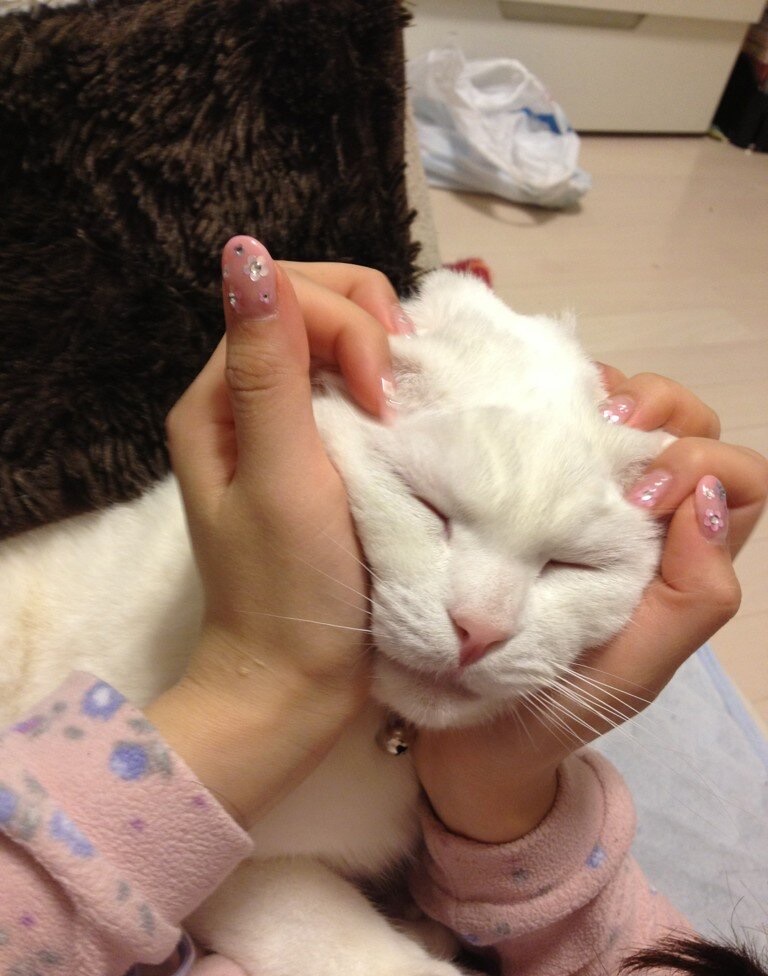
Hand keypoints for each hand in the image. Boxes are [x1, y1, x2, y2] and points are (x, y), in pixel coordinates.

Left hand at [147, 238, 400, 826]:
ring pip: (349, 345)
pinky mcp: (331, 456)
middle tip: (405, 396)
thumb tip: (246, 255)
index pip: (287, 297)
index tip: (383, 404)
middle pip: (317, 306)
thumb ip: (270, 369)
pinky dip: (399, 393)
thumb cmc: (290, 586)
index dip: (347, 327)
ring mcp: (294, 427)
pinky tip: (423, 418)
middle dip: (373, 329)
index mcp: (221, 398)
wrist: (303, 683)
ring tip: (419, 407)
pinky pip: (366, 391)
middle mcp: (251, 400)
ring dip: (392, 360)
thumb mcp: (281, 476)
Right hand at [413, 370, 767, 842]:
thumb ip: (695, 597)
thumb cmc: (554, 704)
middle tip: (597, 430)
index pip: (735, 479)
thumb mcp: (639, 669)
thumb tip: (703, 498)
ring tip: (552, 421)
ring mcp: (580, 494)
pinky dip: (544, 401)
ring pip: (623, 406)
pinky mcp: (527, 484)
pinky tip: (514, 418)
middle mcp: (641, 518)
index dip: (699, 463)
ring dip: (599, 394)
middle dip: (653, 409)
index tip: (637, 495)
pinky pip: (554, 418)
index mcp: (681, 558)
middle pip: (685, 425)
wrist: (465, 725)